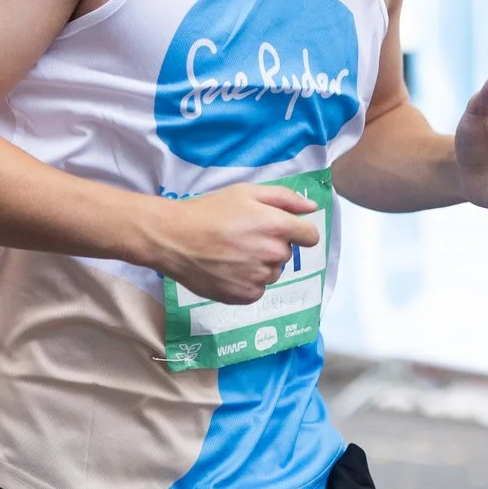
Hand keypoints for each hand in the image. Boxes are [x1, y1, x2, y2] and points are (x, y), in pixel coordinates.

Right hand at [147, 183, 321, 305]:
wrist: (175, 239)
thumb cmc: (209, 211)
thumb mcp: (246, 192)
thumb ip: (285, 199)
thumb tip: (312, 208)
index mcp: (277, 226)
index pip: (310, 236)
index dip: (298, 232)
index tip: (282, 230)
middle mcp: (273, 255)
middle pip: (287, 254)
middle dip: (272, 245)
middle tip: (244, 237)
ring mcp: (259, 278)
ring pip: (272, 273)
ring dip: (260, 265)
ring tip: (232, 254)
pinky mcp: (245, 296)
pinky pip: (257, 289)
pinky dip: (247, 282)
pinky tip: (228, 269)